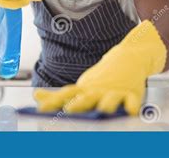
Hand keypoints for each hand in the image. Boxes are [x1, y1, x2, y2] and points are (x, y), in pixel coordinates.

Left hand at [33, 20, 166, 114]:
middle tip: (71, 108)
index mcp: (85, 89)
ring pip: (110, 99)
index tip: (41, 108)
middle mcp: (98, 91)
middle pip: (87, 97)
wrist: (129, 57)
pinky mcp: (132, 93)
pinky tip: (131, 110)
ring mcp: (115, 91)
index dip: (54, 101)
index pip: (67, 95)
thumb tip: (36, 97)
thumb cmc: (102, 77)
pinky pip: (132, 100)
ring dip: (106, 104)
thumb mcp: (80, 86)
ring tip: (104, 109)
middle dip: (79, 103)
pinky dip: (132, 105)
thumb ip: (58, 96)